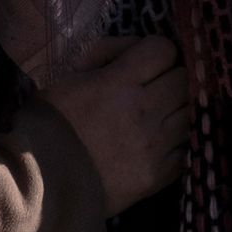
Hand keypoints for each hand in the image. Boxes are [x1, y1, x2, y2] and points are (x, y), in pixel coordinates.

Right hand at [40, 35, 190, 216]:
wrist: (41, 184)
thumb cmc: (49, 125)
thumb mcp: (66, 76)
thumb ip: (103, 53)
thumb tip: (134, 46)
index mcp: (119, 82)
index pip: (163, 49)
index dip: (155, 52)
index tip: (145, 62)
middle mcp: (144, 110)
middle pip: (183, 78)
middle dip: (169, 77)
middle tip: (152, 88)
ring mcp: (156, 144)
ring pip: (190, 112)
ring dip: (176, 110)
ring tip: (156, 117)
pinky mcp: (160, 174)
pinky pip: (187, 147)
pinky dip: (176, 142)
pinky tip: (158, 143)